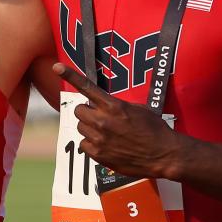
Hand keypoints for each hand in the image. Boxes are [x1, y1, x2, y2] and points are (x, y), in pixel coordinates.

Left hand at [54, 63, 180, 179]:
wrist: (163, 154)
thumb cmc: (154, 129)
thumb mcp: (138, 109)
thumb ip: (117, 105)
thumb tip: (104, 104)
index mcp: (113, 106)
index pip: (87, 87)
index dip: (70, 75)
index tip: (57, 67)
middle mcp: (103, 121)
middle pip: (78, 110)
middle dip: (86, 111)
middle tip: (98, 116)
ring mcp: (99, 139)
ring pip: (80, 127)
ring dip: (89, 128)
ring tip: (106, 132)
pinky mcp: (98, 155)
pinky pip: (83, 144)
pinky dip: (91, 144)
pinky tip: (106, 144)